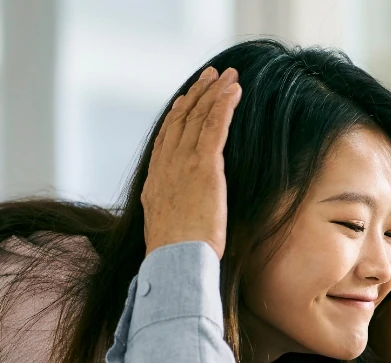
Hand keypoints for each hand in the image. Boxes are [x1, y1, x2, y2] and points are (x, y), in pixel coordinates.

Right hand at [140, 66, 242, 258]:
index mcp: (156, 180)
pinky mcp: (204, 165)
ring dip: (214, 93)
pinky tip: (233, 91)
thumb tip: (178, 218)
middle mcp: (166, 165)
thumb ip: (173, 214)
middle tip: (210, 76)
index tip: (184, 100)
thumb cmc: (175, 254)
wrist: (176, 259)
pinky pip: (214, 126)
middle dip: (197, 95)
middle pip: (181, 120)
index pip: (166, 139)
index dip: (177, 116)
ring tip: (228, 76)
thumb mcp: (168, 229)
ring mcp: (183, 163)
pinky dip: (223, 105)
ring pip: (198, 118)